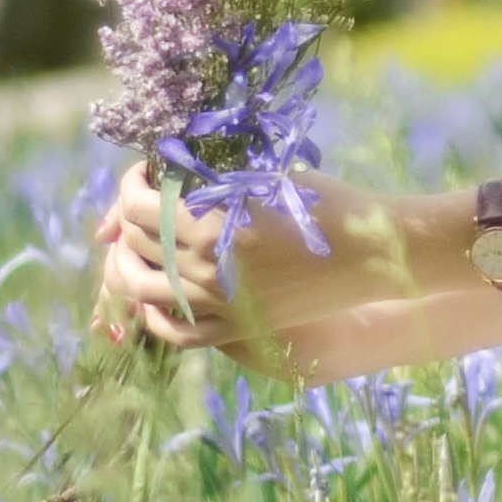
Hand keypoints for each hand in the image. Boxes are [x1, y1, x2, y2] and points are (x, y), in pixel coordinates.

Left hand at [94, 158, 393, 370]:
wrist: (375, 255)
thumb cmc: (329, 204)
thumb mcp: (267, 178)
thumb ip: (214, 176)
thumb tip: (168, 168)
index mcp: (208, 226)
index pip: (136, 204)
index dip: (130, 182)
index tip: (145, 171)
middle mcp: (201, 269)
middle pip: (133, 243)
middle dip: (128, 217)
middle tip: (142, 202)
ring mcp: (216, 305)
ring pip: (140, 289)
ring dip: (126, 263)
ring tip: (134, 246)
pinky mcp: (236, 329)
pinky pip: (176, 332)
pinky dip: (154, 314)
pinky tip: (153, 296)